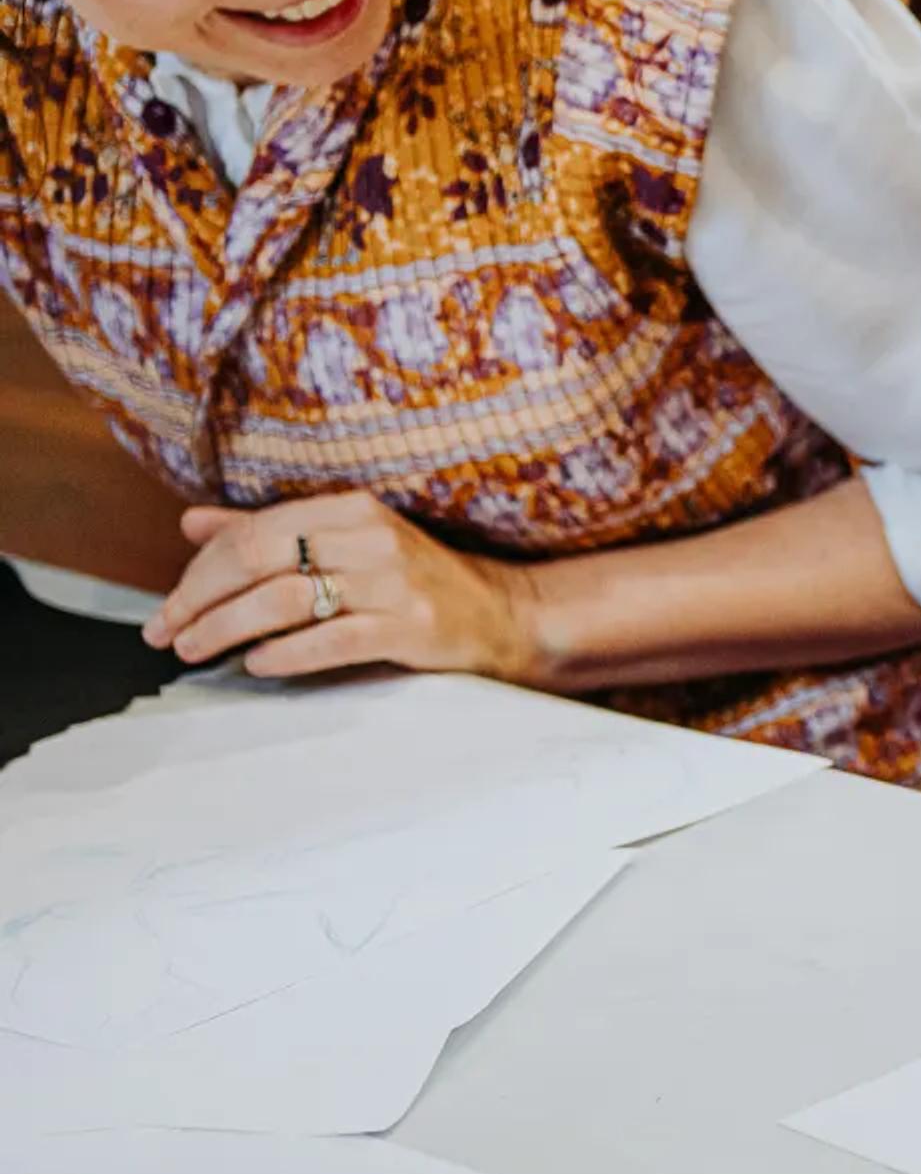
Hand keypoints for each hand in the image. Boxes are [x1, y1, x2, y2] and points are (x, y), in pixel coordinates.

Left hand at [144, 493, 546, 682]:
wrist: (501, 614)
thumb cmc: (412, 582)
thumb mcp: (345, 544)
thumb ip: (270, 532)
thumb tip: (193, 524)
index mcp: (350, 509)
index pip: (252, 532)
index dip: (198, 572)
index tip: (168, 608)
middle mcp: (371, 536)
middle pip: (259, 559)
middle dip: (199, 600)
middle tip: (167, 633)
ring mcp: (394, 581)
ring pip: (286, 599)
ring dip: (227, 628)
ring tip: (195, 651)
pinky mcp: (412, 625)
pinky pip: (333, 639)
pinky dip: (285, 653)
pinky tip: (257, 664)